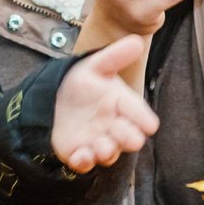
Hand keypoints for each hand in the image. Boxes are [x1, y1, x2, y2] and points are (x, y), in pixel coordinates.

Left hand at [50, 36, 160, 171]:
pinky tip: (80, 154)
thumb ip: (115, 56)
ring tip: (99, 144)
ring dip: (106, 151)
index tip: (148, 124)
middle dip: (128, 137)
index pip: (140, 115)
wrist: (54, 96)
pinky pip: (85, 164)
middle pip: (131, 140)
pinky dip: (84, 162)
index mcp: (123, 106)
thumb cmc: (83, 82)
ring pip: (110, 154)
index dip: (144, 120)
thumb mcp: (96, 66)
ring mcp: (98, 141)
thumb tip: (137, 41)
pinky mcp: (80, 152)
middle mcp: (114, 126)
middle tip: (117, 128)